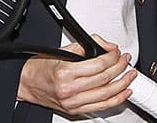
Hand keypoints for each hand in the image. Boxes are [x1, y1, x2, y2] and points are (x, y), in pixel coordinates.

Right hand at [17, 36, 135, 115]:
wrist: (27, 83)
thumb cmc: (42, 67)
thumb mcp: (63, 49)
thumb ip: (87, 46)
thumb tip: (107, 46)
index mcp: (66, 73)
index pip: (98, 65)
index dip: (112, 57)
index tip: (117, 52)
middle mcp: (69, 90)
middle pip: (104, 80)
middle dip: (120, 68)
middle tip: (126, 61)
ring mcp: (72, 103)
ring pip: (105, 95)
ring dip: (122, 85)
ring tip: (130, 76)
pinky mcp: (74, 110)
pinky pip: (100, 106)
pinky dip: (115, 100)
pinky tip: (123, 92)